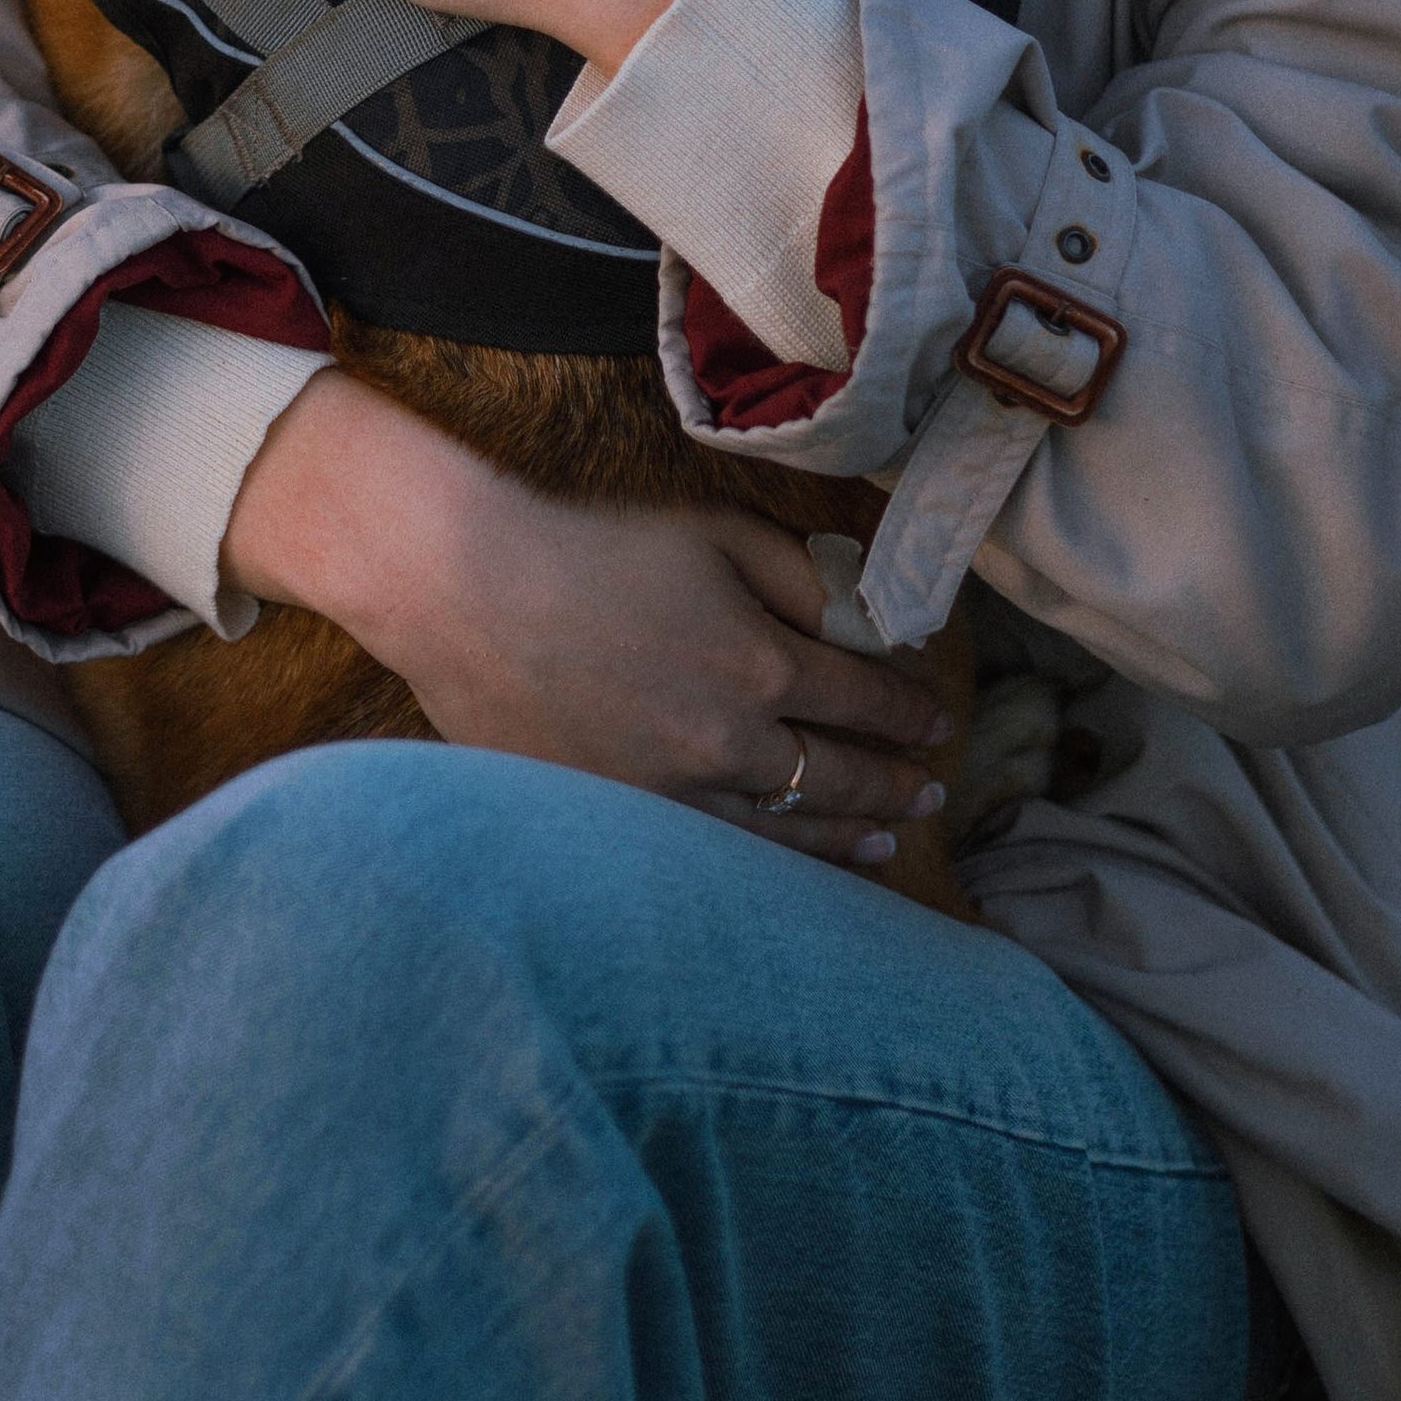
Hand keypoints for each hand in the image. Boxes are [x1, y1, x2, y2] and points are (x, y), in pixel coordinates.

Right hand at [223, 372, 950, 867]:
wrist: (464, 590)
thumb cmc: (590, 547)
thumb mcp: (712, 533)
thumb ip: (801, 576)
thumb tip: (867, 619)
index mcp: (761, 665)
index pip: (866, 702)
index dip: (911, 713)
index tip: (936, 720)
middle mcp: (730, 743)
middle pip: (838, 778)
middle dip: (895, 783)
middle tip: (932, 788)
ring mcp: (672, 794)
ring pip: (785, 833)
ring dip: (846, 838)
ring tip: (885, 843)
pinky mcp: (619, 820)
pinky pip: (715, 856)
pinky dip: (769, 864)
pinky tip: (788, 866)